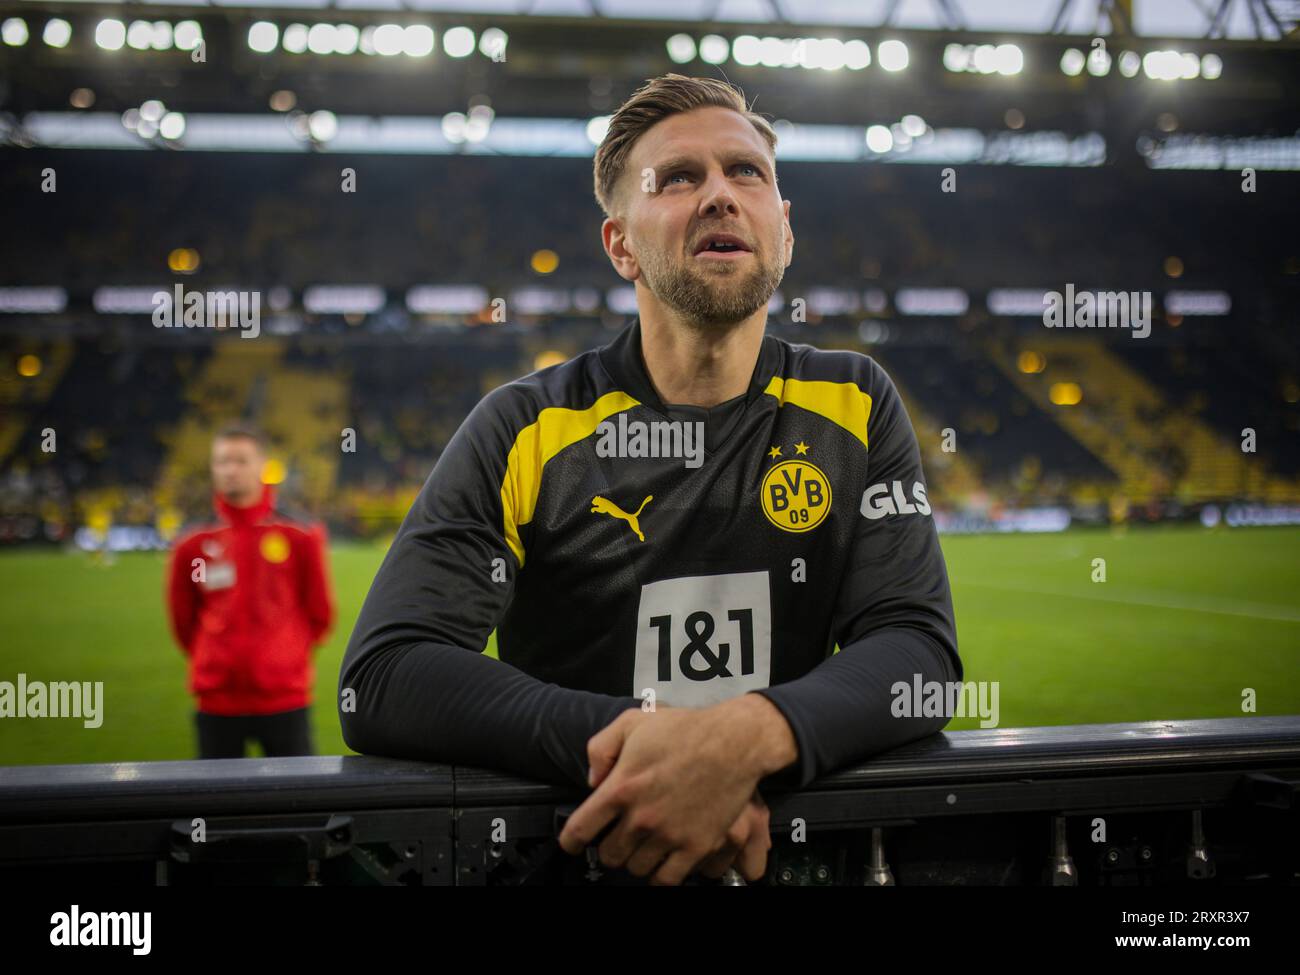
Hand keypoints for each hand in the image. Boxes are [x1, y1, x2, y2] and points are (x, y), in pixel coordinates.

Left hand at [558, 697, 789, 884]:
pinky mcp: (696, 847)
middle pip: (609, 854)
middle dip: (609, 847)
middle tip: (619, 837)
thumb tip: (593, 781)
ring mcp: (669, 835)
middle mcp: (641, 817)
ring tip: (643, 846)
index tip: (573, 844)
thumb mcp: (632, 721)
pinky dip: (660, 875)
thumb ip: (601, 749)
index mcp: (621, 787)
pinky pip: (667, 880)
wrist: (733, 742)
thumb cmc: (685, 729)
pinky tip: (662, 863)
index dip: (571, 841)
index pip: (581, 828)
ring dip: (635, 860)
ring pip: (636, 869)